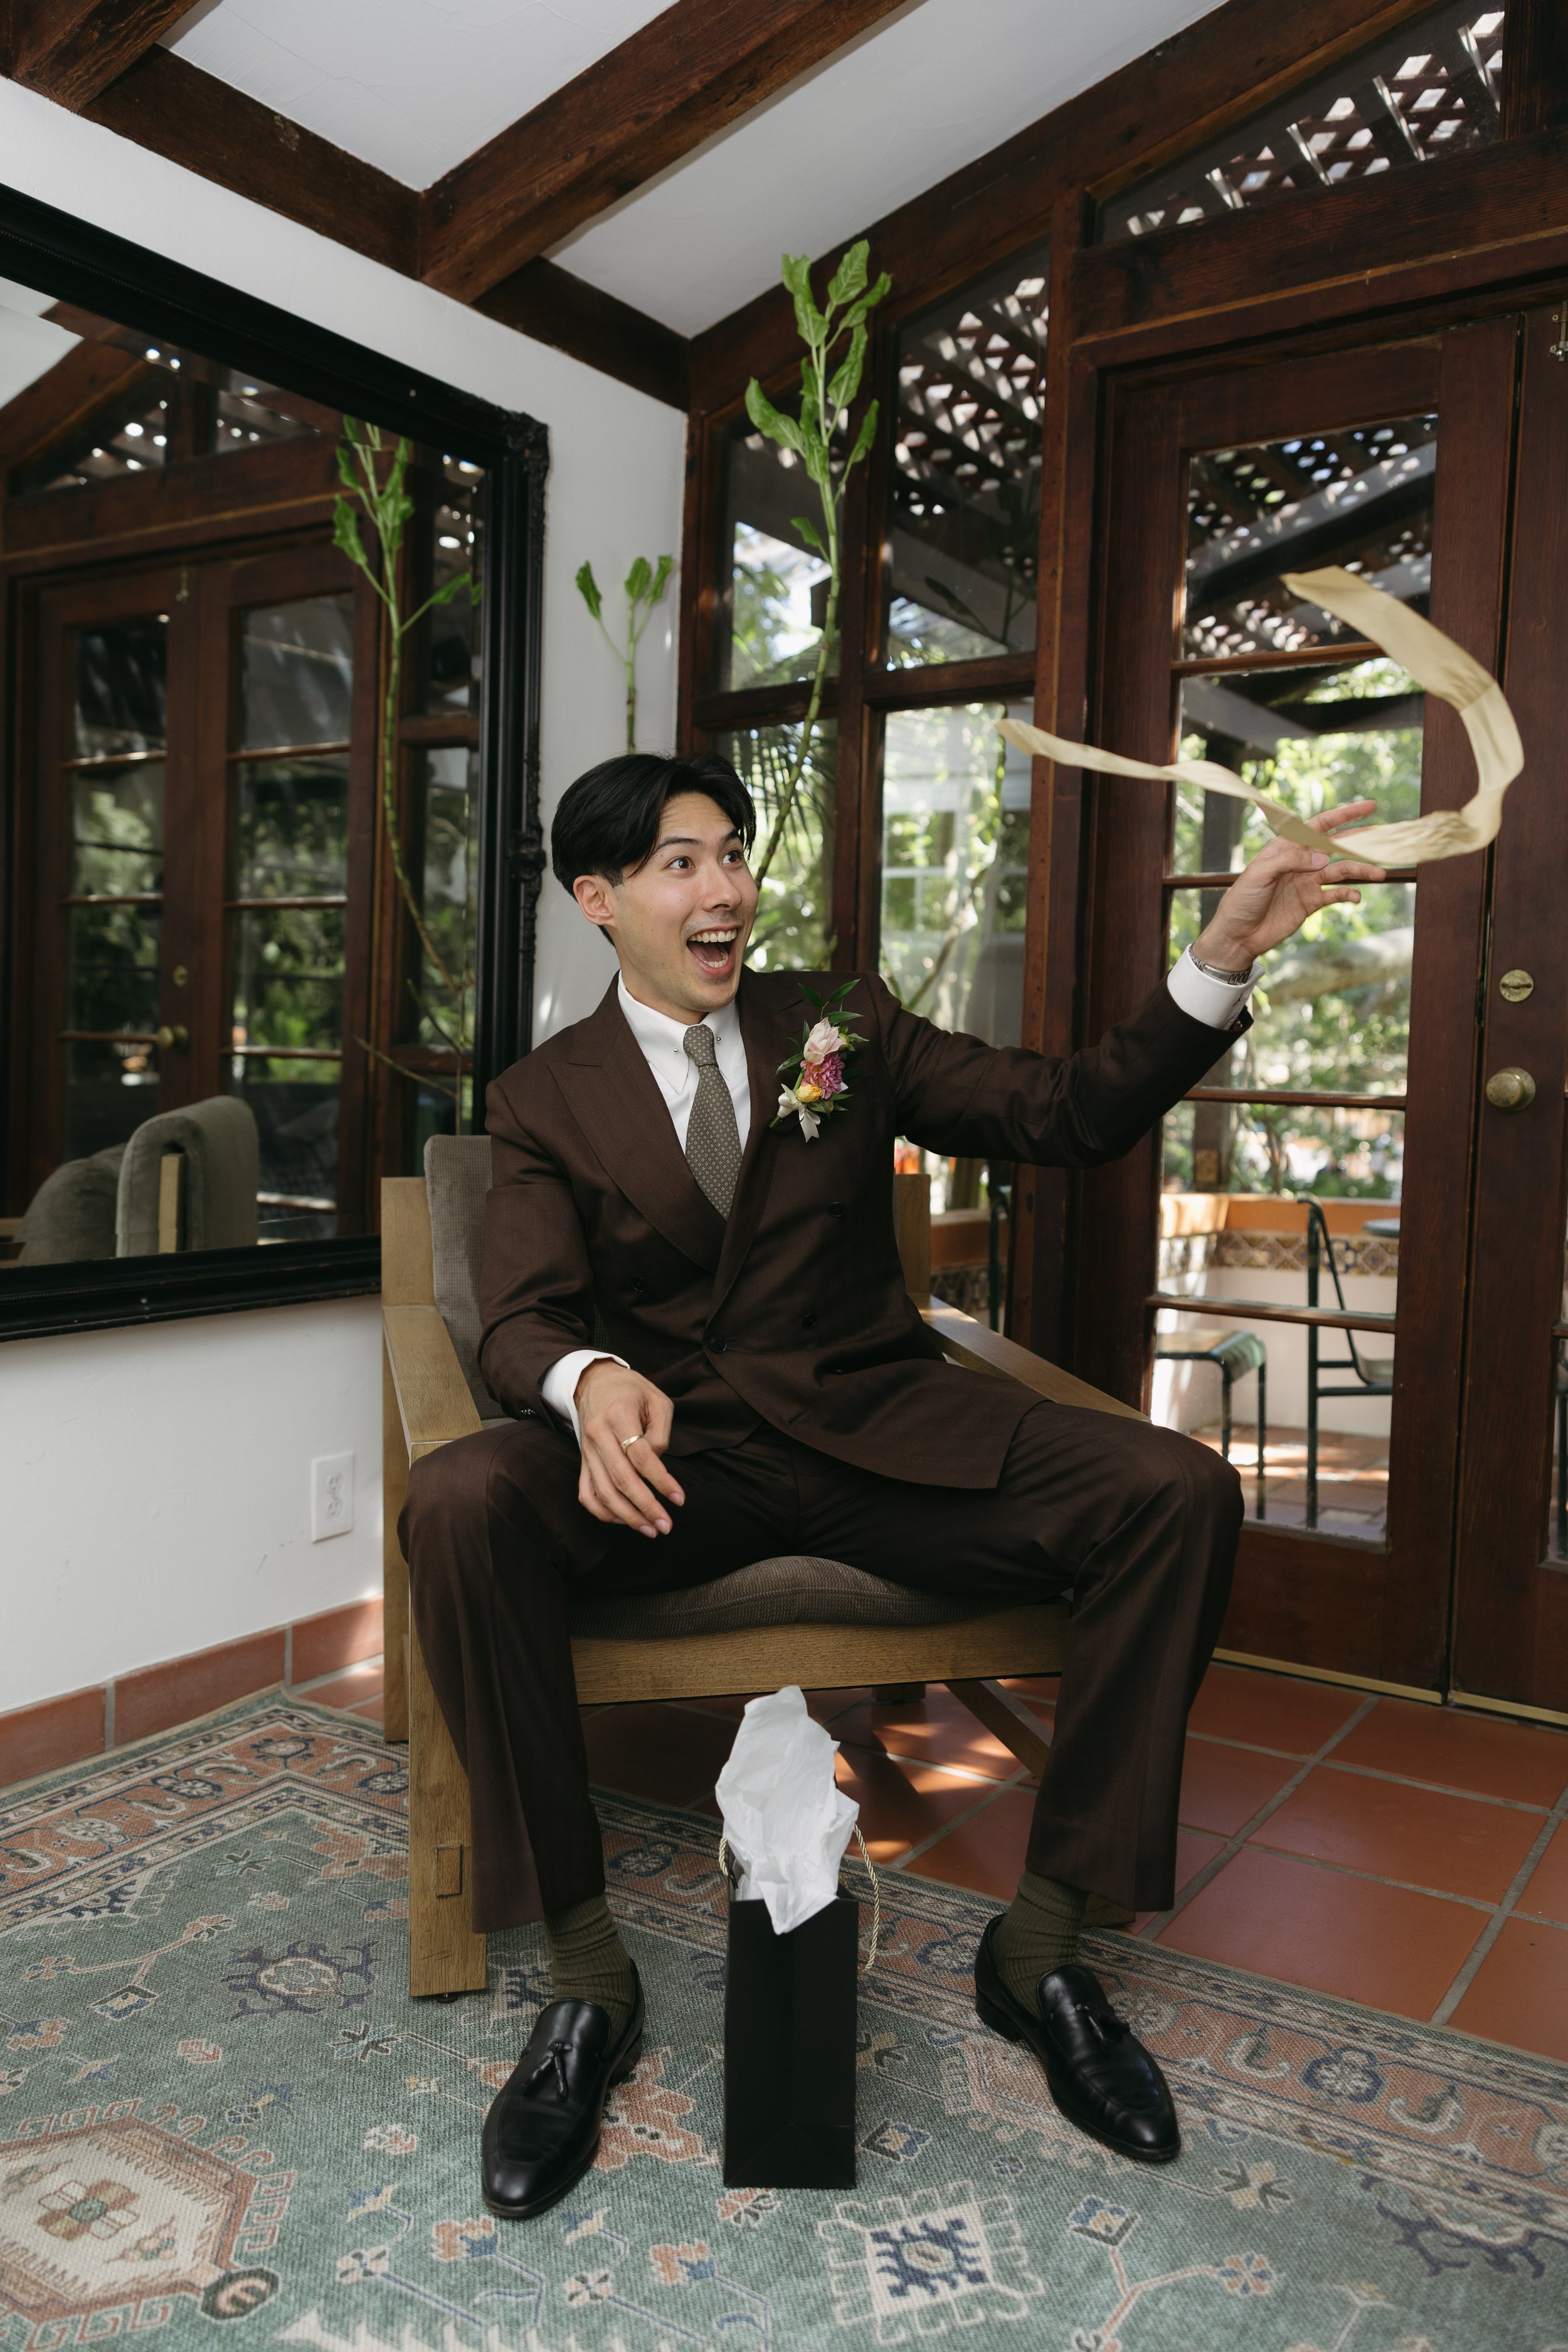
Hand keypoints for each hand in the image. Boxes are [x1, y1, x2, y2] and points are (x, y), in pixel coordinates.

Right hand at [575, 1359, 684, 1537]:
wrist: (594, 1382)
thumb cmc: (632, 1390)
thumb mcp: (657, 1399)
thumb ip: (661, 1431)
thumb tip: (657, 1462)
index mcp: (618, 1415)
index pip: (640, 1456)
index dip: (661, 1480)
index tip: (679, 1499)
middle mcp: (598, 1434)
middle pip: (621, 1479)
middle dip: (646, 1507)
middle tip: (666, 1526)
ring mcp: (587, 1450)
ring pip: (603, 1492)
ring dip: (627, 1516)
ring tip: (650, 1529)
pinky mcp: (583, 1461)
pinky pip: (587, 1493)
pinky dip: (603, 1512)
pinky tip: (624, 1520)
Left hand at [1194, 800, 1386, 971]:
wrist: (1238, 935)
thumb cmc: (1242, 900)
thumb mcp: (1260, 874)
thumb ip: (1290, 861)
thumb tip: (1323, 857)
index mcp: (1286, 847)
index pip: (1319, 825)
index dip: (1344, 815)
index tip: (1369, 807)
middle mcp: (1301, 861)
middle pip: (1336, 845)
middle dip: (1360, 840)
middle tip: (1384, 837)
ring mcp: (1307, 882)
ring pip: (1341, 870)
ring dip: (1360, 870)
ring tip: (1379, 873)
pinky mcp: (1311, 902)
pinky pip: (1336, 894)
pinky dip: (1348, 894)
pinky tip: (1357, 897)